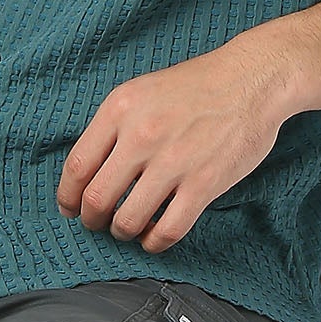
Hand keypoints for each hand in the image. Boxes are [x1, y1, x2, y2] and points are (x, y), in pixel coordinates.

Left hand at [55, 41, 296, 254]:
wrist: (252, 79)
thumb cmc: (197, 86)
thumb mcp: (142, 92)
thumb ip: (114, 127)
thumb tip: (91, 171)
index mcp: (119, 109)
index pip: (77, 166)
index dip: (68, 196)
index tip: (70, 208)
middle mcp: (141, 135)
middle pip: (97, 199)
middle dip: (92, 220)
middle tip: (98, 224)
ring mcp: (173, 161)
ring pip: (128, 220)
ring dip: (123, 232)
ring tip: (129, 228)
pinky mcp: (204, 183)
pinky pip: (167, 230)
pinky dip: (154, 242)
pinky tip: (154, 237)